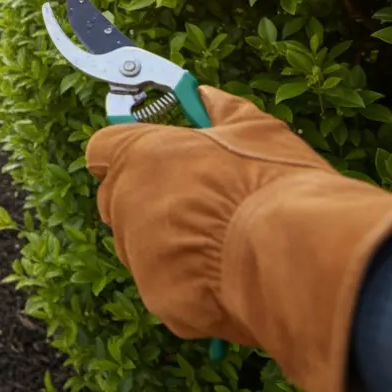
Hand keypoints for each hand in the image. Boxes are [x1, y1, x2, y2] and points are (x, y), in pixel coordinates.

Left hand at [87, 85, 391, 391]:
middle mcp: (124, 202)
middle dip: (151, 202)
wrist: (288, 252)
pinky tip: (230, 274)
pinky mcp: (157, 297)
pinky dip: (192, 284)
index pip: (103, 149)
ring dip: (171, 245)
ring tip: (227, 240)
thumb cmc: (270, 183)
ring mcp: (137, 253)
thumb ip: (221, 110)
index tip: (155, 159)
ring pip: (142, 248)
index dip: (127, 154)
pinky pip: (168, 287)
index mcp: (137, 154)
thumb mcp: (254, 130)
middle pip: (119, 201)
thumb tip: (205, 94)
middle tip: (202, 204)